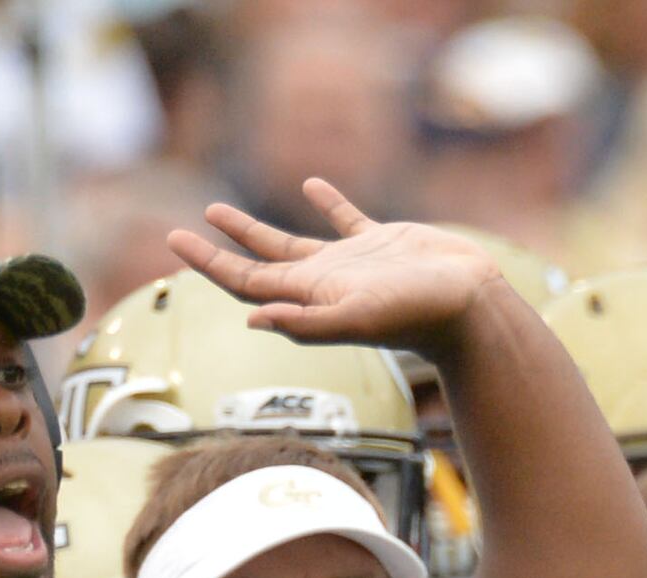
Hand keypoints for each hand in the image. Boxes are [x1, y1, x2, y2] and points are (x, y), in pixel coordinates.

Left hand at [172, 181, 497, 355]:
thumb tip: (252, 320)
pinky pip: (344, 218)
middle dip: (217, 250)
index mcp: (312, 297)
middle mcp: (324, 282)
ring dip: (252, 229)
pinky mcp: (382, 242)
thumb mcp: (358, 318)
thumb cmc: (418, 316)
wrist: (472, 305)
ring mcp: (351, 263)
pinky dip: (325, 201)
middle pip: (256, 265)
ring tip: (217, 210)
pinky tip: (311, 184)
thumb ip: (307, 322)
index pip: (246, 282)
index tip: (174, 241)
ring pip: (289, 242)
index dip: (208, 264)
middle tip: (179, 233)